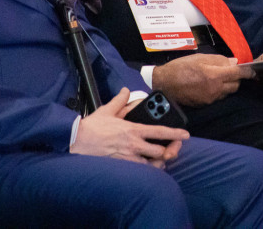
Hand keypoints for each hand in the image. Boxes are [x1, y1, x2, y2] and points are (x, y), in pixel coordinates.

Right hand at [71, 88, 188, 167]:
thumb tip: (127, 91)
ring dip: (159, 162)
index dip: (175, 133)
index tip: (186, 135)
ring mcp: (128, 158)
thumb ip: (121, 100)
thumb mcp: (108, 110)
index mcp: (133, 129)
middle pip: (161, 152)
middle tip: (172, 149)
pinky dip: (147, 170)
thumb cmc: (92, 127)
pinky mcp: (122, 167)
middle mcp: (134, 145)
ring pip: (152, 165)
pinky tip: (148, 168)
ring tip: (161, 159)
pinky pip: (140, 172)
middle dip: (170, 151)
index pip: (160, 131)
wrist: (76, 142)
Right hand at [151, 54, 252, 106]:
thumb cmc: (181, 67)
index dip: (248, 72)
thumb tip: (234, 62)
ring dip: (228, 85)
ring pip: (228, 92)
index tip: (253, 70)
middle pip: (235, 85)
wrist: (164, 84)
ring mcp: (210, 99)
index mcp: (214, 75)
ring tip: (219, 77)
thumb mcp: (200, 58)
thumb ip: (219, 60)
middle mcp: (215, 89)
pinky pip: (218, 97)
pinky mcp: (205, 104)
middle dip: (237, 78)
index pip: (238, 74)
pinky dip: (219, 91)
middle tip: (231, 71)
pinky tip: (211, 85)